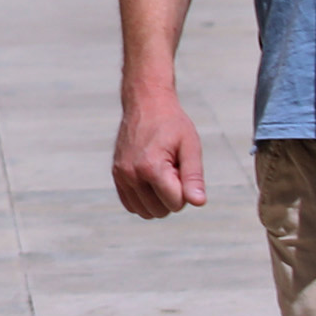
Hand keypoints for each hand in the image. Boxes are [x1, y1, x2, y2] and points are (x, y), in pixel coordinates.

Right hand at [112, 81, 206, 217]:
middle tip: (173, 168)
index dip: (186, 188)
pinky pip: (132, 205)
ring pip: (147, 212)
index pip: (176, 203)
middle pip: (162, 211)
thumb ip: (194, 177)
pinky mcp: (116, 176)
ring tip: (162, 173)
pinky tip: (152, 181)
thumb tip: (198, 203)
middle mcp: (131, 174)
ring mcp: (121, 176)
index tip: (181, 166)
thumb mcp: (190, 146)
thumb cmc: (171, 123)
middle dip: (173, 195)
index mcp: (151, 167)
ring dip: (159, 199)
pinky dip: (145, 200)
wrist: (145, 104)